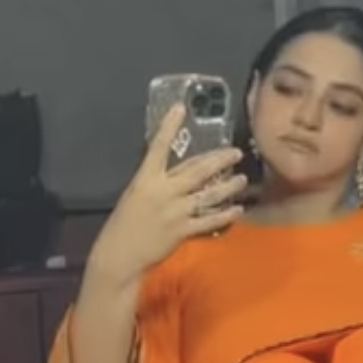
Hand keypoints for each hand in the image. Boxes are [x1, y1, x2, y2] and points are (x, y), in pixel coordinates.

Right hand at [87, 106, 246, 288]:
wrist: (119, 254)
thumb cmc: (125, 223)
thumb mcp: (135, 194)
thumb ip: (156, 181)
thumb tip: (178, 169)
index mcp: (145, 179)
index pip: (158, 147)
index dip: (169, 127)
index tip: (181, 108)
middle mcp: (162, 191)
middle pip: (197, 170)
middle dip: (220, 160)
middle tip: (236, 152)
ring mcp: (174, 211)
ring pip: (208, 195)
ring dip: (228, 186)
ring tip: (242, 180)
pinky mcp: (182, 230)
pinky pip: (209, 220)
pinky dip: (225, 215)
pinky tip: (238, 210)